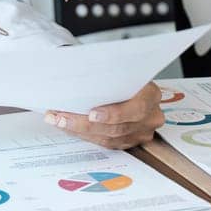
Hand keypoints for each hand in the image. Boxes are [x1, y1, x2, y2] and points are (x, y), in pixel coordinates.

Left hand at [44, 83, 164, 149]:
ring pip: (108, 138)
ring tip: (58, 121)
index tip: (91, 113)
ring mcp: (141, 132)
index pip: (137, 108)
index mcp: (152, 95)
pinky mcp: (129, 141)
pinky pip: (105, 143)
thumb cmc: (122, 72)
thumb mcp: (119, 67)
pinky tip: (68, 126)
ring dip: (79, 130)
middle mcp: (150, 117)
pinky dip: (84, 135)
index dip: (114, 114)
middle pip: (117, 128)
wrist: (128, 79)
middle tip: (61, 118)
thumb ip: (107, 75)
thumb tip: (76, 73)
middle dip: (84, 124)